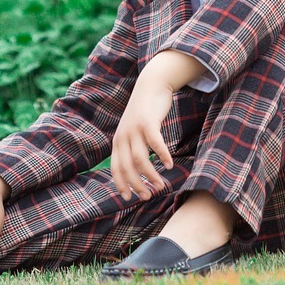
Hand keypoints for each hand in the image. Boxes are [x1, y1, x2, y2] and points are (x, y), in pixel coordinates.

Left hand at [111, 50, 205, 200]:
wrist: (150, 86)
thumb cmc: (145, 113)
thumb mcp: (134, 131)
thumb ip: (133, 148)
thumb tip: (138, 170)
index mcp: (118, 141)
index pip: (115, 168)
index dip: (121, 184)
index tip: (129, 198)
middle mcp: (123, 136)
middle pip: (127, 167)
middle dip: (137, 185)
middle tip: (148, 196)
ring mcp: (134, 129)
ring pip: (140, 159)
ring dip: (151, 175)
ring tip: (161, 185)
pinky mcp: (148, 122)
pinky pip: (155, 143)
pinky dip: (162, 155)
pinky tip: (169, 165)